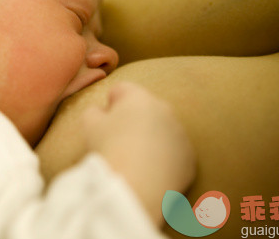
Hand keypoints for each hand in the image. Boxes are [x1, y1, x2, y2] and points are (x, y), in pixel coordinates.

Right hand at [82, 82, 195, 223]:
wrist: (133, 189)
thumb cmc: (108, 151)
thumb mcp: (89, 125)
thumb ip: (94, 111)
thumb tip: (101, 112)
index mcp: (140, 98)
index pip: (122, 89)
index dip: (110, 103)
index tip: (105, 121)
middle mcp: (165, 111)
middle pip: (146, 109)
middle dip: (134, 120)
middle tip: (119, 142)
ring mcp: (181, 135)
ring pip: (163, 131)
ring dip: (151, 139)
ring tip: (134, 160)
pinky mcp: (189, 160)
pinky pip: (174, 154)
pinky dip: (164, 161)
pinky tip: (149, 174)